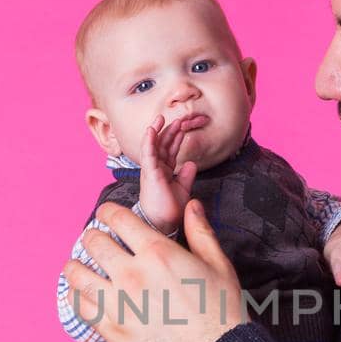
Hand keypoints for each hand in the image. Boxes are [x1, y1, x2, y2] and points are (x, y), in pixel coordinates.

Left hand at [63, 200, 245, 341]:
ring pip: (77, 274)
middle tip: (95, 241)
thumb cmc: (221, 312)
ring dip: (76, 265)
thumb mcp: (218, 265)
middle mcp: (133, 274)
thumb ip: (200, 232)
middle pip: (93, 242)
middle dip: (93, 236)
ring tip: (78, 265)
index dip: (108, 212)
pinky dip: (75, 296)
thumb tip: (192, 205)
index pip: (117, 219)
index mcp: (158, 253)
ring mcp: (119, 303)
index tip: (106, 214)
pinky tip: (80, 293)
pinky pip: (80, 307)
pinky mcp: (112, 330)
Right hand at [137, 115, 197, 234]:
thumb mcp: (183, 188)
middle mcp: (156, 168)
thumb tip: (192, 163)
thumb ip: (186, 175)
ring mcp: (152, 170)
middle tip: (176, 118)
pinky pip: (148, 154)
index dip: (176, 137)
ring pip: (153, 146)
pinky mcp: (149, 173)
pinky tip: (151, 131)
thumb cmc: (169, 209)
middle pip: (162, 145)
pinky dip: (149, 142)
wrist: (164, 223)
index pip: (170, 150)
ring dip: (157, 131)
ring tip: (161, 118)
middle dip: (168, 130)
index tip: (182, 126)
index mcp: (164, 170)